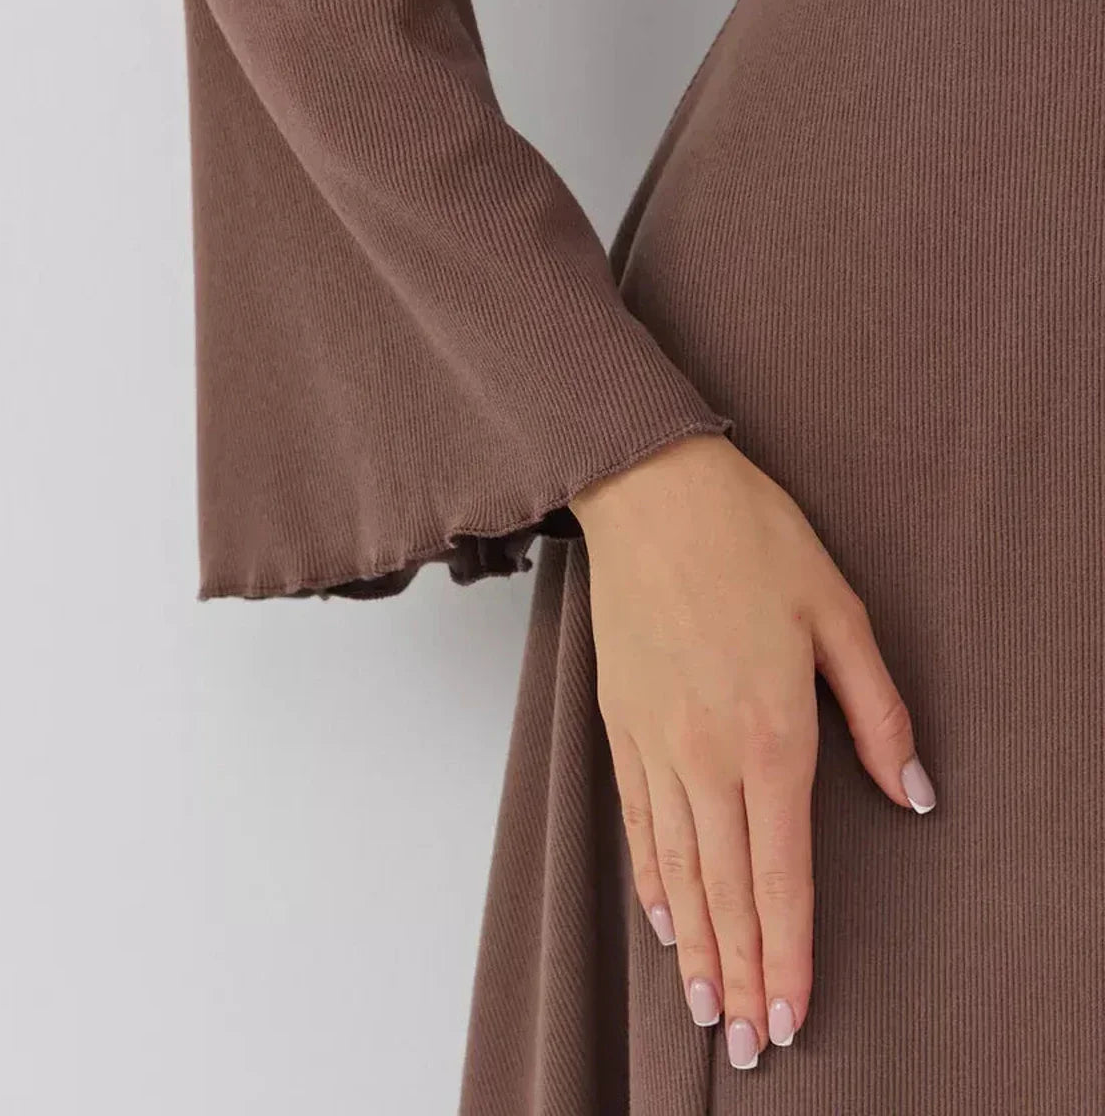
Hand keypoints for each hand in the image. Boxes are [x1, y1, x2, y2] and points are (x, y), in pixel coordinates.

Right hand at [569, 431, 934, 1069]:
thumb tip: (913, 795)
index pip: (784, 873)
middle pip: (728, 889)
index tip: (792, 1014)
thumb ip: (880, 713)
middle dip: (741, 973)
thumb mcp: (839, 612)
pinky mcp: (621, 723)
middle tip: (745, 1043)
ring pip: (678, 870)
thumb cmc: (751, 539)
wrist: (650, 490)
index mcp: (772, 732)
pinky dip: (651, 881)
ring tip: (703, 1007)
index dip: (790, 952)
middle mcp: (708, 755)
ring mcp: (656, 743)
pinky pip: (638, 822)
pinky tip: (661, 919)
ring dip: (695, 946)